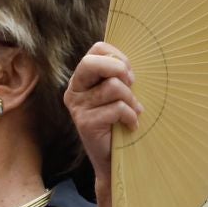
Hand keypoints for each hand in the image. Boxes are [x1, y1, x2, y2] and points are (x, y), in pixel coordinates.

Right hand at [65, 43, 142, 184]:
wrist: (113, 157)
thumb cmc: (119, 120)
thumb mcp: (119, 94)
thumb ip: (120, 76)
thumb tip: (132, 63)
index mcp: (82, 78)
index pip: (97, 49)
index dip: (118, 56)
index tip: (130, 73)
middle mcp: (74, 90)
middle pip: (92, 63)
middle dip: (119, 69)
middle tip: (131, 84)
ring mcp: (78, 106)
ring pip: (113, 87)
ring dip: (131, 100)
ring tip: (133, 111)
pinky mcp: (85, 122)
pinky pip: (117, 108)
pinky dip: (131, 117)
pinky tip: (131, 125)